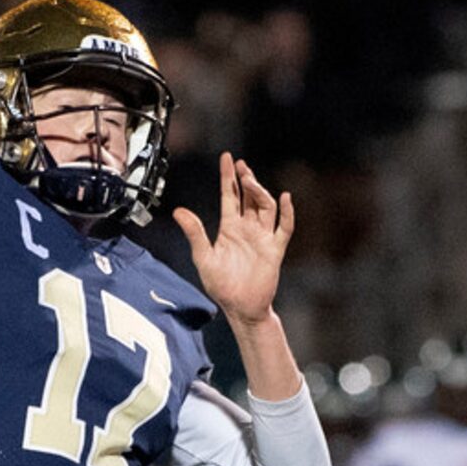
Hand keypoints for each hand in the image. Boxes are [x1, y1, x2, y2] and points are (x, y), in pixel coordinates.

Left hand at [173, 153, 294, 325]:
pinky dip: (287, 213)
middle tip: (241, 166)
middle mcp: (247, 229)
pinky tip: (285, 199)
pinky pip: (284, 228)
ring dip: (260, 192)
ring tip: (251, 180)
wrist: (240, 307)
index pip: (230, 196)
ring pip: (266, 207)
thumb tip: (179, 211)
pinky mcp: (274, 249)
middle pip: (249, 197)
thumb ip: (195, 233)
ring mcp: (262, 237)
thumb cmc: (221, 286)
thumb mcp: (203, 257)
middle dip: (246, 180)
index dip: (228, 177)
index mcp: (229, 228)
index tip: (228, 158)